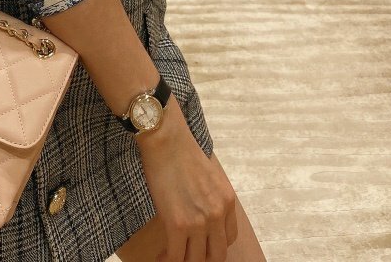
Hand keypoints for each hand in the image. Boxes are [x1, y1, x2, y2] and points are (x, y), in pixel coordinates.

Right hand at [135, 95, 238, 261]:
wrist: (166, 139)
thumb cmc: (182, 152)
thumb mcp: (210, 176)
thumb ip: (212, 199)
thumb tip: (202, 215)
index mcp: (228, 201)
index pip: (229, 239)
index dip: (214, 247)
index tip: (201, 246)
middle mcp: (218, 214)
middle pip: (216, 255)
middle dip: (201, 258)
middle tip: (186, 254)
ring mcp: (199, 221)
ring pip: (196, 260)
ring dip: (184, 260)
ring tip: (171, 255)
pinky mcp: (178, 225)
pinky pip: (177, 256)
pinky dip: (168, 260)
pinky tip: (161, 256)